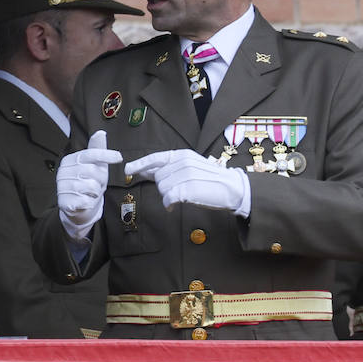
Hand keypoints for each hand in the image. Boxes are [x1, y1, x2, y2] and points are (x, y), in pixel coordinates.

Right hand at [57, 130, 121, 238]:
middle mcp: (63, 171)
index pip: (89, 154)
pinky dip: (90, 202)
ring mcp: (62, 186)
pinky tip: (86, 200)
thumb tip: (100, 132)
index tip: (119, 157)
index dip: (105, 155)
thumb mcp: (96, 165)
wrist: (79, 206)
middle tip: (97, 184)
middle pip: (92, 171)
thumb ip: (97, 149)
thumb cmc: (88, 183)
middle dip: (100, 179)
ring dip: (96, 192)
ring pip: (90, 186)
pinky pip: (86, 200)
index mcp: (70, 160)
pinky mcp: (64, 202)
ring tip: (90, 193)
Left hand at [125, 148, 248, 215]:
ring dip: (168, 196)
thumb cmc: (211, 181)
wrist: (235, 189)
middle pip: (157, 177)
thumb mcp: (190, 168)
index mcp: (182, 155)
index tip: (127, 169)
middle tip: (178, 191)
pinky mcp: (188, 188)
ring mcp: (186, 175)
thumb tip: (145, 170)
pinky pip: (168, 198)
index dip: (140, 164)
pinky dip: (169, 204)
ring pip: (162, 188)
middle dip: (162, 186)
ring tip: (182, 196)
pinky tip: (174, 206)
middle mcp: (183, 162)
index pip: (156, 157)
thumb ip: (170, 168)